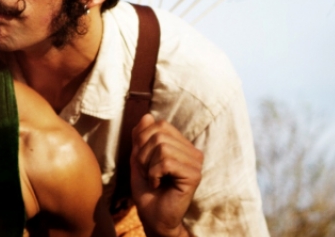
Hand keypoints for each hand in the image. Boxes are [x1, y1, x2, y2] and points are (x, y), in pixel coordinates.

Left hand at [129, 114, 202, 236]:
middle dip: (144, 154)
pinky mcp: (194, 175)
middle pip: (159, 133)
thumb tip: (147, 115)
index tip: (144, 163)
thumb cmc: (148, 191)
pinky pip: (166, 162)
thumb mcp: (139, 159)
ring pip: (162, 147)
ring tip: (154, 179)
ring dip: (149, 166)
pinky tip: (158, 185)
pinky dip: (154, 174)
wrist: (154, 219)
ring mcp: (195, 162)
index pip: (159, 124)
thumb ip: (141, 137)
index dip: (143, 141)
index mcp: (182, 145)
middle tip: (148, 173)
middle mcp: (192, 151)